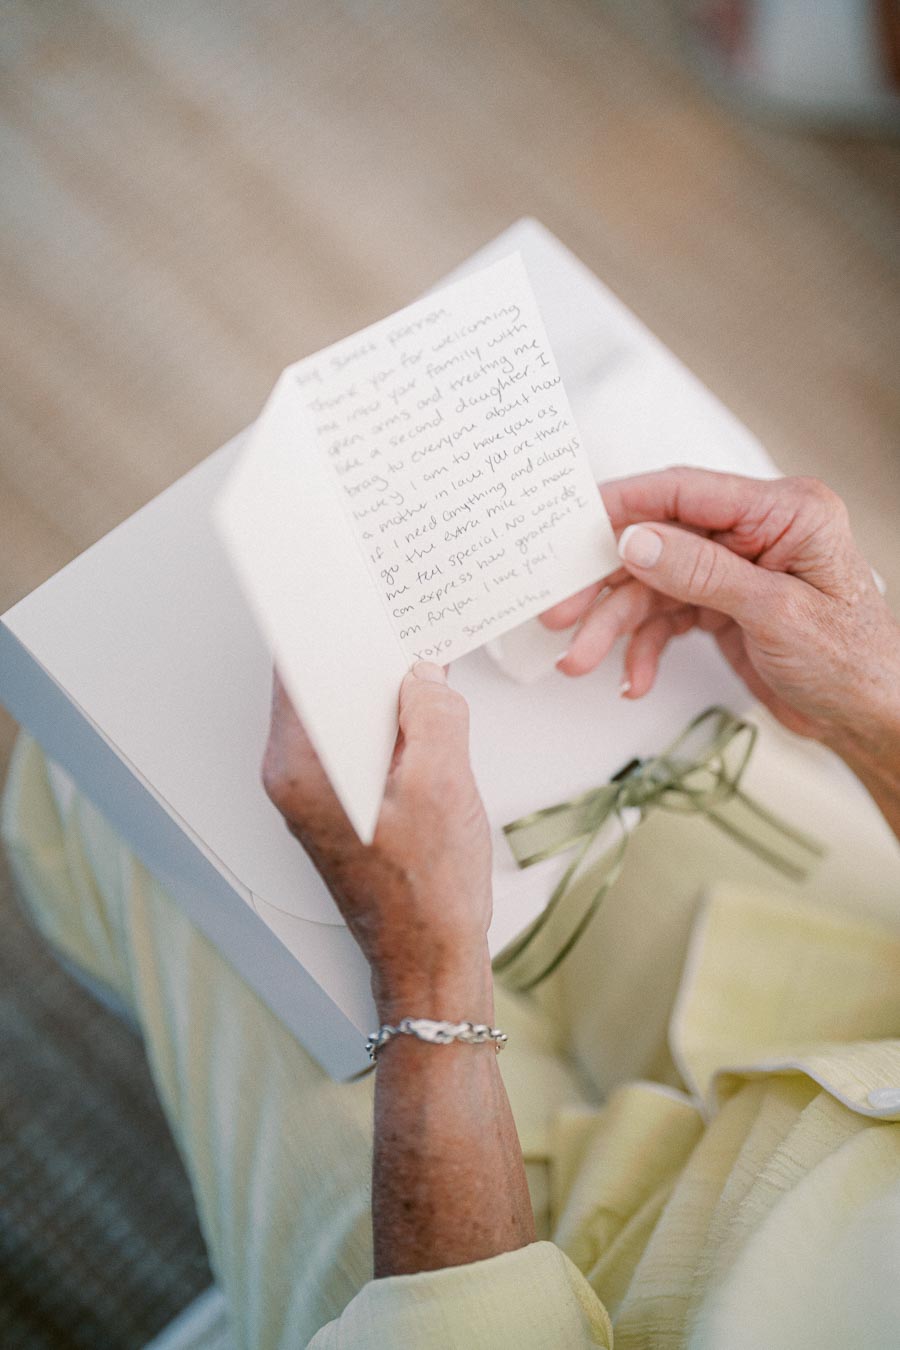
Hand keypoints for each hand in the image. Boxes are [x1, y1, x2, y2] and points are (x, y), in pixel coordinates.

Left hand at [265, 663, 534, 1275]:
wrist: (429, 965)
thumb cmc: (430, 889)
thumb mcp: (442, 784)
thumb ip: (429, 712)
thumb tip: (422, 670)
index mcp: (302, 767)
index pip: (297, 667)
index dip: (326, 620)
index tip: (350, 581)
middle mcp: (294, 776)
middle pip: (318, 685)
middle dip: (361, 649)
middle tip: (403, 615)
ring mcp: (315, 793)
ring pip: (343, 714)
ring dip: (381, 688)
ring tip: (424, 661)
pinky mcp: (341, 806)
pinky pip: (359, 743)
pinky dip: (388, 721)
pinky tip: (428, 714)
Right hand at [543, 468, 899, 751]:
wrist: (872, 717)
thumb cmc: (854, 662)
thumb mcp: (776, 613)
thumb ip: (702, 572)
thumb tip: (636, 540)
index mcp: (784, 511)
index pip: (686, 491)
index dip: (624, 504)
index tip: (572, 523)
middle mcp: (755, 533)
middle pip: (658, 542)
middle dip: (606, 583)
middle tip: (560, 609)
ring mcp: (734, 570)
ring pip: (652, 586)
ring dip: (613, 625)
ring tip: (581, 658)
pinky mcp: (721, 604)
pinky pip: (665, 618)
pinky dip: (643, 648)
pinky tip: (632, 678)